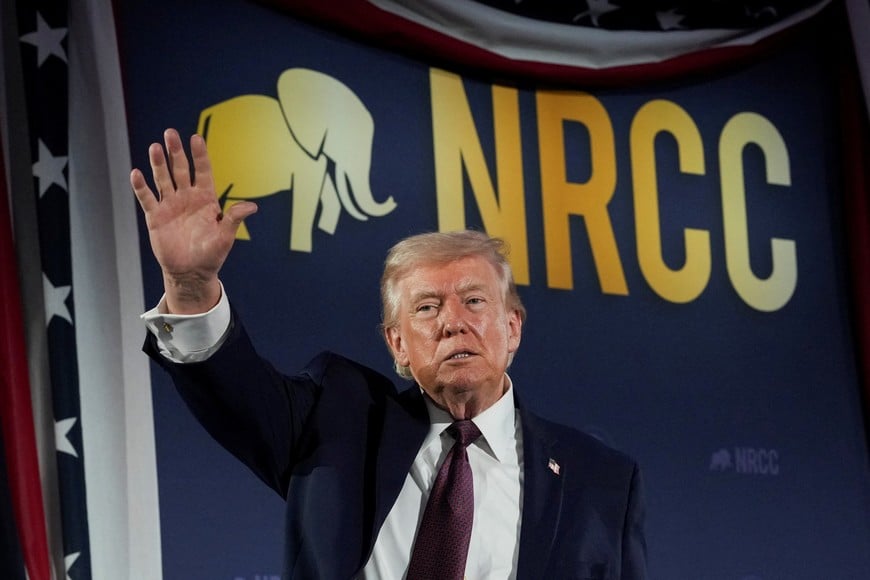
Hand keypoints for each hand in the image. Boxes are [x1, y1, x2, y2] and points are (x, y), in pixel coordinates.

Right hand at [131, 128, 257, 313]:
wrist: (192, 272)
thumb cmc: (212, 254)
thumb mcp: (226, 236)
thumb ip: (234, 218)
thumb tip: (252, 206)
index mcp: (206, 198)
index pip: (202, 171)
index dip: (199, 155)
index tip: (196, 138)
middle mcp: (187, 197)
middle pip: (180, 169)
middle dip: (175, 152)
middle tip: (170, 133)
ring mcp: (170, 205)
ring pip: (163, 179)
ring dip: (158, 164)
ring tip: (155, 148)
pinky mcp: (156, 217)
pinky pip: (147, 199)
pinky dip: (141, 187)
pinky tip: (136, 173)